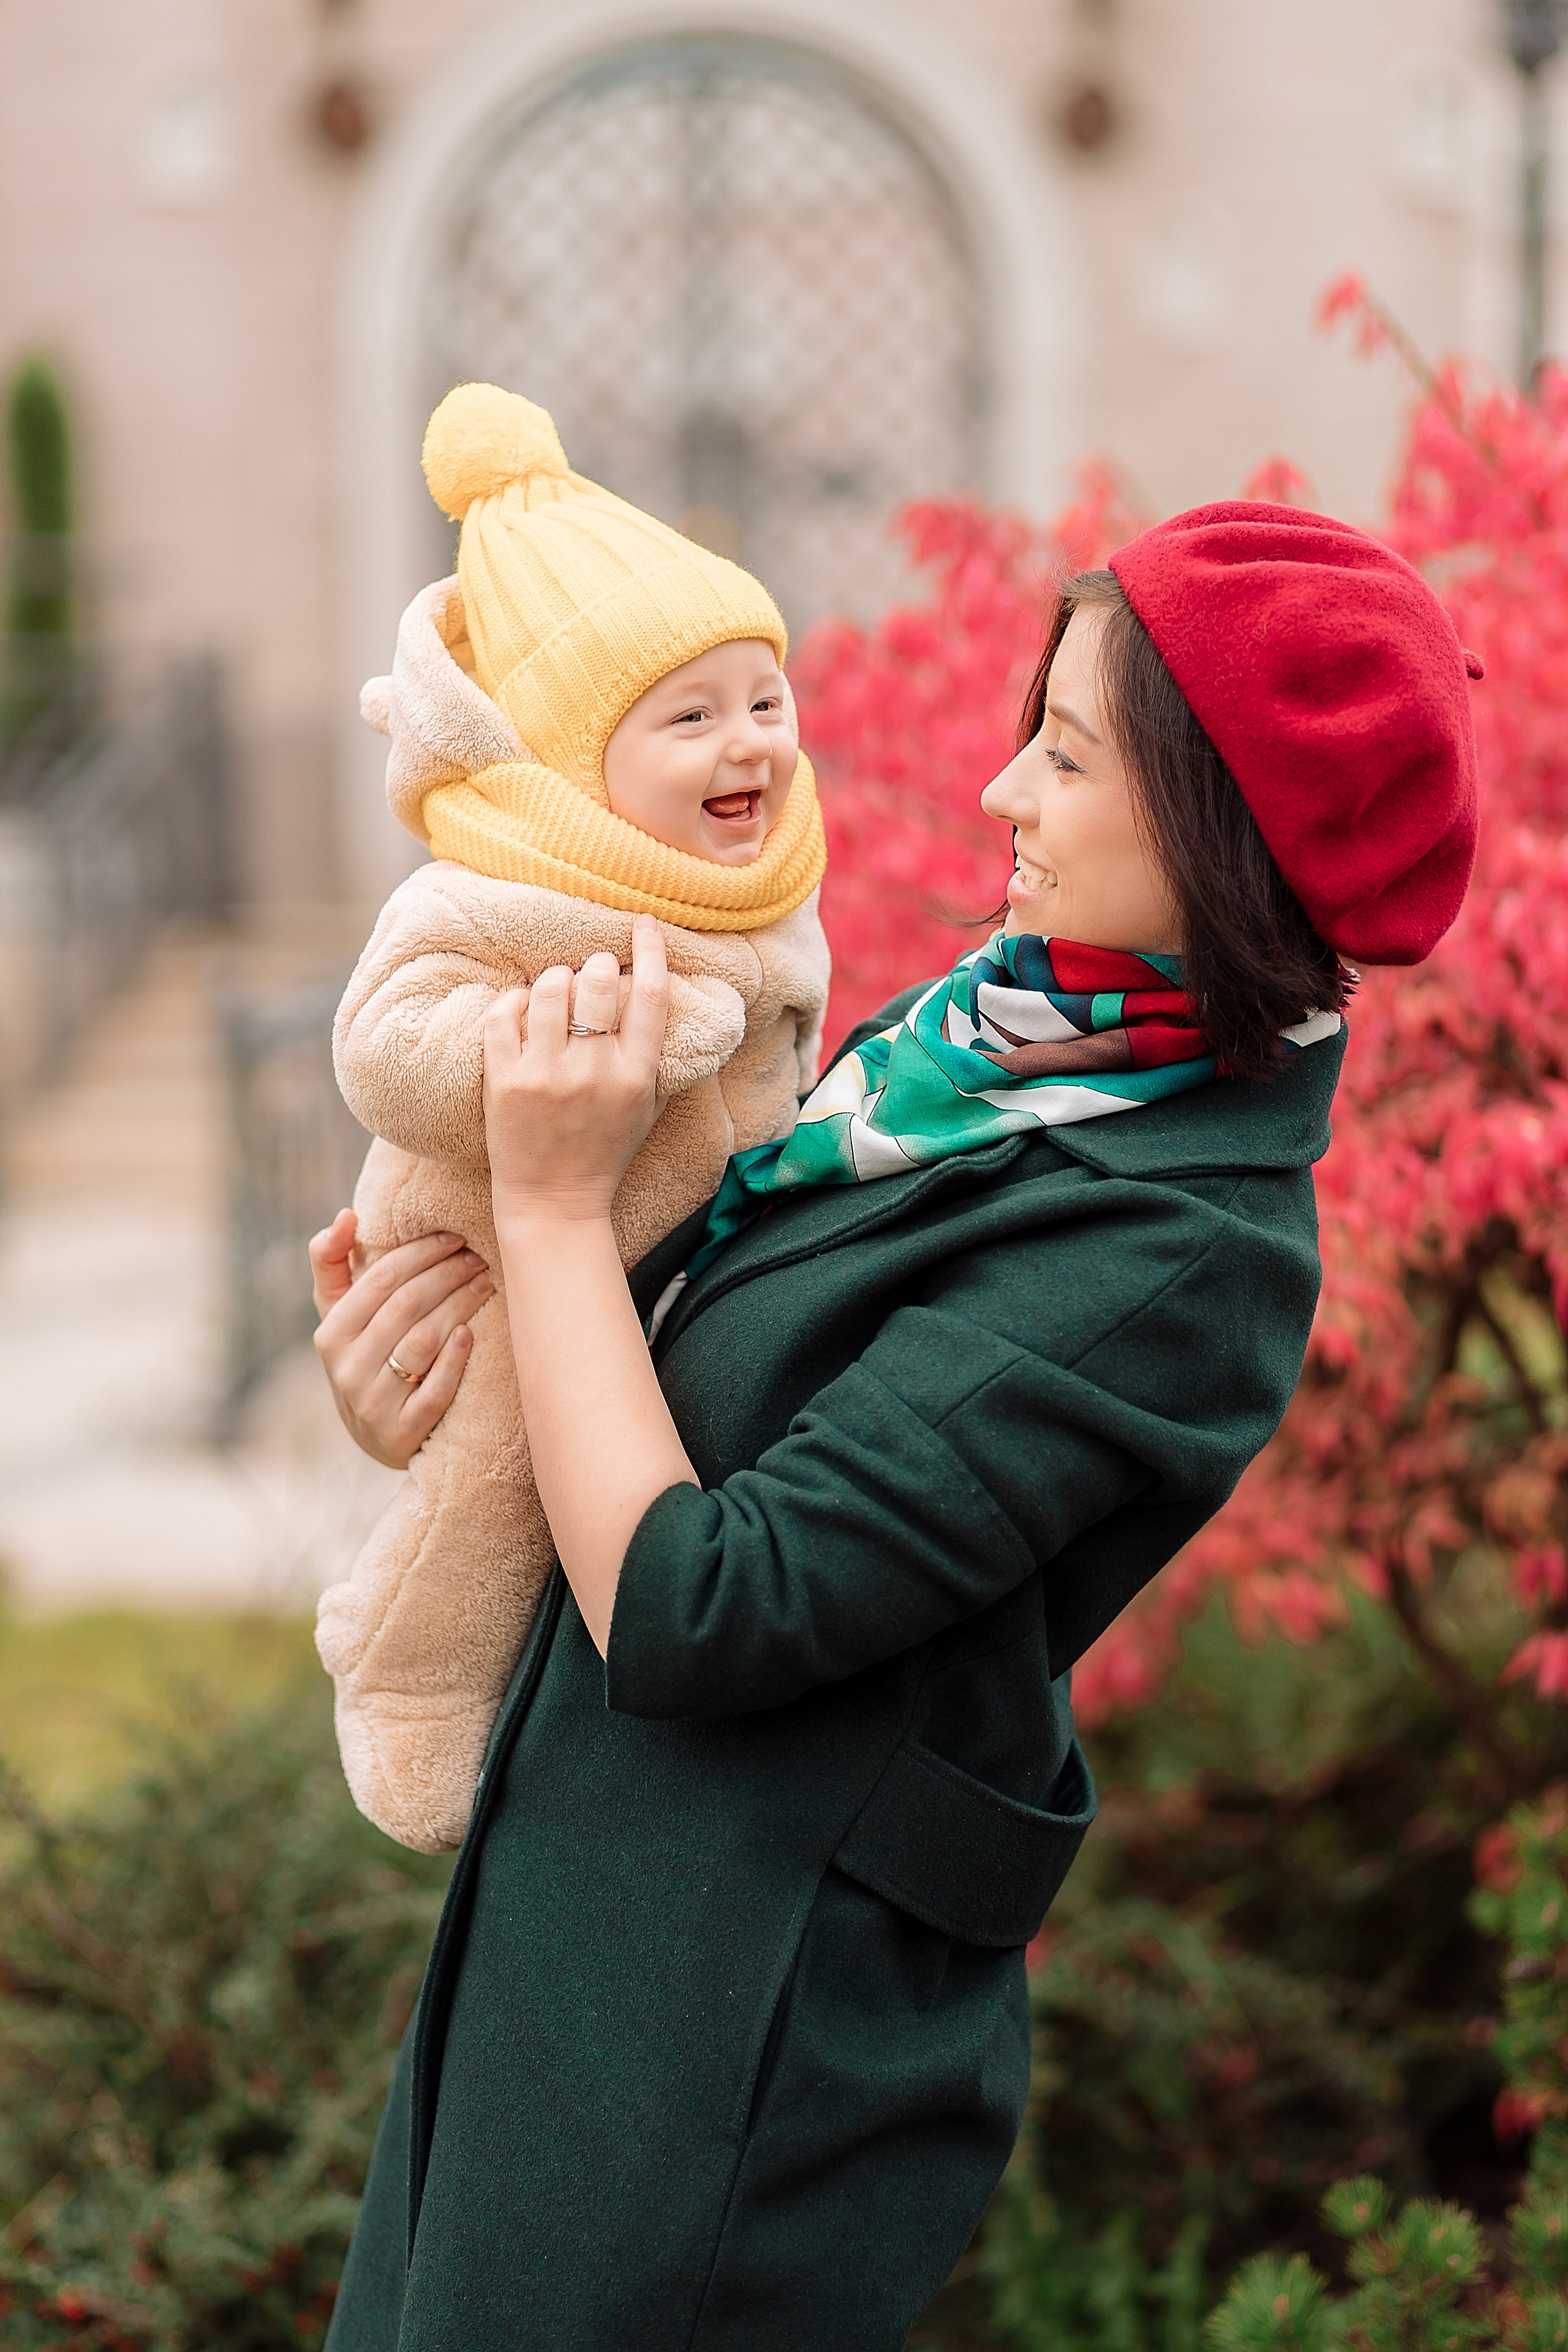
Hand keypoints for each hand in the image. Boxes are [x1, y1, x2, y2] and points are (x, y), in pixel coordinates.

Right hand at [309, 1210, 494, 1468]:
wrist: (376, 1434)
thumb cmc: (365, 1355)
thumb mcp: (340, 1314)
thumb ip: (333, 1262)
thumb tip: (346, 1215)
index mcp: (331, 1333)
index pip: (379, 1280)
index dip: (420, 1253)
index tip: (454, 1237)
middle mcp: (347, 1368)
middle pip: (405, 1306)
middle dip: (446, 1274)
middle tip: (478, 1258)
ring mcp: (374, 1403)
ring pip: (422, 1342)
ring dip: (458, 1306)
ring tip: (485, 1284)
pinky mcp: (403, 1432)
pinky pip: (434, 1391)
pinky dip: (454, 1359)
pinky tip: (470, 1333)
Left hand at [483, 915, 669, 1227]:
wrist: (555, 1202)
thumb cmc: (604, 1152)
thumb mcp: (646, 1106)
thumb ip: (652, 1054)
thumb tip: (654, 992)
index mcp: (635, 1076)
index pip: (650, 996)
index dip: (650, 951)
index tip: (643, 924)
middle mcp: (594, 1071)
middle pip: (597, 982)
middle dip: (595, 966)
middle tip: (590, 974)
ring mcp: (546, 1075)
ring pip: (549, 988)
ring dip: (553, 978)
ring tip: (555, 988)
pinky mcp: (505, 1080)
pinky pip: (504, 1014)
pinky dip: (513, 1000)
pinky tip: (520, 1007)